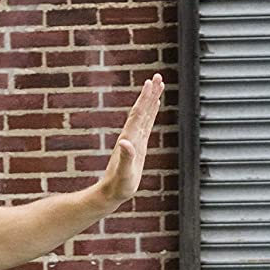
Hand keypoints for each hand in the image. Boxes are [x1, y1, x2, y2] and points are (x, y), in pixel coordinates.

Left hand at [96, 73, 164, 207]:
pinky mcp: (138, 146)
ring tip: (158, 84)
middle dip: (150, 93)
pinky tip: (155, 105)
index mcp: (129, 140)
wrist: (110, 193)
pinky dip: (151, 113)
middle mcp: (131, 137)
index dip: (145, 99)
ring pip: (144, 115)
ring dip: (151, 99)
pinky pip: (146, 125)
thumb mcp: (124, 173)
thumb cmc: (118, 186)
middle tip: (158, 76)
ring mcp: (134, 140)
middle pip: (142, 110)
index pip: (139, 114)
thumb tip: (125, 142)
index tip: (151, 82)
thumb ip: (126, 158)